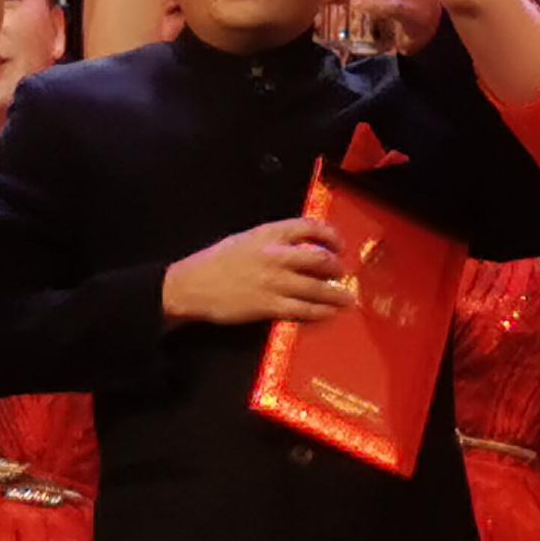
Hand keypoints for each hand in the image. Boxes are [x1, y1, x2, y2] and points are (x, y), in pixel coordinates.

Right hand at [161, 215, 352, 326]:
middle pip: (320, 260)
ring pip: (317, 288)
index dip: (331, 235)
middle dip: (337, 268)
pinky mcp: (270, 306)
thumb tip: (302, 245)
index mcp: (270, 234)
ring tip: (346, 298)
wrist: (193, 286)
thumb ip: (274, 239)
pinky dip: (320, 312)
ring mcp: (275, 283)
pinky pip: (303, 310)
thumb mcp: (246, 238)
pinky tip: (328, 313)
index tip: (339, 245)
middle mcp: (277, 256)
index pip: (310, 227)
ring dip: (336, 294)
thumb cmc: (217, 260)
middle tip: (343, 273)